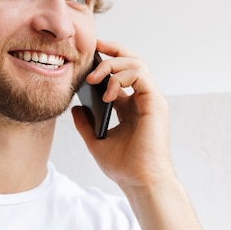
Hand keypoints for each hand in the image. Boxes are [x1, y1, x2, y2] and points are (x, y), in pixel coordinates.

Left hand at [72, 40, 173, 190]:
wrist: (140, 182)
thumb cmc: (124, 167)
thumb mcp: (96, 141)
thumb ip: (85, 123)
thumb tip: (75, 108)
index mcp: (130, 106)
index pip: (120, 74)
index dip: (106, 60)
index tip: (89, 54)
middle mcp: (142, 99)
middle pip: (131, 61)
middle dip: (112, 49)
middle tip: (93, 47)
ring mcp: (150, 99)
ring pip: (135, 63)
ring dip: (111, 65)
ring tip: (93, 79)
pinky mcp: (155, 103)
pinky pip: (139, 74)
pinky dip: (120, 77)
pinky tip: (107, 93)